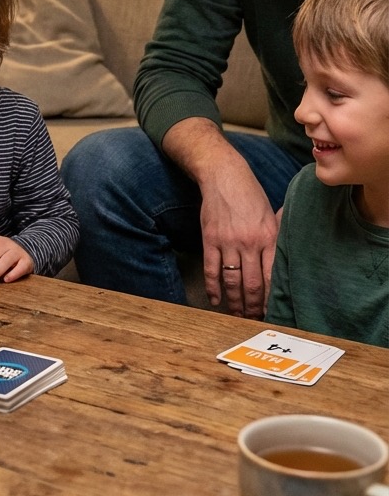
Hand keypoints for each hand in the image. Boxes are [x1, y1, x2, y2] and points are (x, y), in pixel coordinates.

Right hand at [162, 118, 277, 318]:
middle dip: (254, 305)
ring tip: (237, 314)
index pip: (272, 276)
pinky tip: (216, 299)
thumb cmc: (249, 195)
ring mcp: (228, 242)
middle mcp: (249, 242)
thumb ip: (276, 237)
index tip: (271, 311)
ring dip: (235, 301)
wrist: (224, 176)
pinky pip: (212, 269)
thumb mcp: (271, 214)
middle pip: (252, 283)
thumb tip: (285, 259)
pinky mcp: (209, 239)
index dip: (271, 298)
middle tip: (254, 319)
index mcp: (268, 237)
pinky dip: (213, 288)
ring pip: (232, 280)